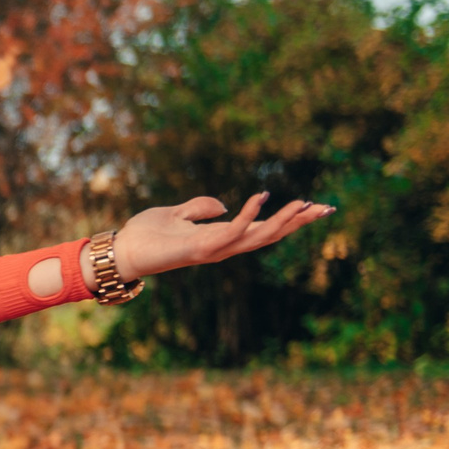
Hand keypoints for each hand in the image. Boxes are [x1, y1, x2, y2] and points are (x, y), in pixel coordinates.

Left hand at [108, 193, 333, 281]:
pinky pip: (231, 231)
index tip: (313, 206)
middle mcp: (222, 247)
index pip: (262, 229)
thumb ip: (199, 208)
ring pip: (258, 237)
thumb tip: (223, 205)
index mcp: (220, 239)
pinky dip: (248, 215)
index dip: (288, 219)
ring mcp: (213, 250)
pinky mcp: (200, 249)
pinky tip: (262, 197)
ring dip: (284, 221)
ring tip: (305, 204)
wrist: (120, 251)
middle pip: (269, 235)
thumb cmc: (144, 235)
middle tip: (327, 208)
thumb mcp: (176, 214)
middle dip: (299, 222)